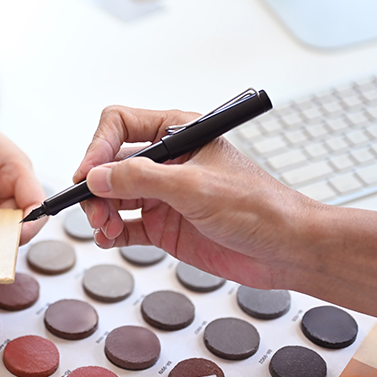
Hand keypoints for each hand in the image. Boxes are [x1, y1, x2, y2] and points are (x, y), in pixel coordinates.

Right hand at [72, 105, 318, 289]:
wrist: (287, 250)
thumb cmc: (261, 208)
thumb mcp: (195, 187)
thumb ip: (141, 178)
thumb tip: (97, 177)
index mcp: (178, 134)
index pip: (120, 125)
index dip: (98, 147)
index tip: (88, 174)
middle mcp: (167, 162)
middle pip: (110, 164)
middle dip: (97, 187)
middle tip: (95, 210)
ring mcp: (164, 195)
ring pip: (113, 196)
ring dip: (102, 212)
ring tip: (106, 229)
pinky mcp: (164, 225)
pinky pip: (125, 225)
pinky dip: (112, 233)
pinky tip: (111, 239)